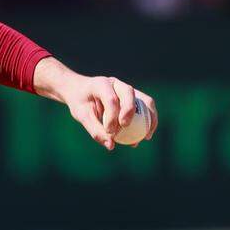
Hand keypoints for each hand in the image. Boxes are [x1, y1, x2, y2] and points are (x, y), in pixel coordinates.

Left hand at [34, 57, 158, 150]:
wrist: (80, 91)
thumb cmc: (80, 103)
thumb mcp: (82, 115)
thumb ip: (95, 130)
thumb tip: (111, 146)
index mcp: (101, 84)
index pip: (110, 99)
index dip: (112, 116)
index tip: (109, 132)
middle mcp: (116, 84)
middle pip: (129, 95)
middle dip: (129, 113)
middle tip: (125, 128)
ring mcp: (127, 89)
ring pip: (144, 100)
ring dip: (148, 118)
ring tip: (146, 136)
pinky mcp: (134, 97)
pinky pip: (146, 107)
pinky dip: (149, 120)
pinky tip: (147, 135)